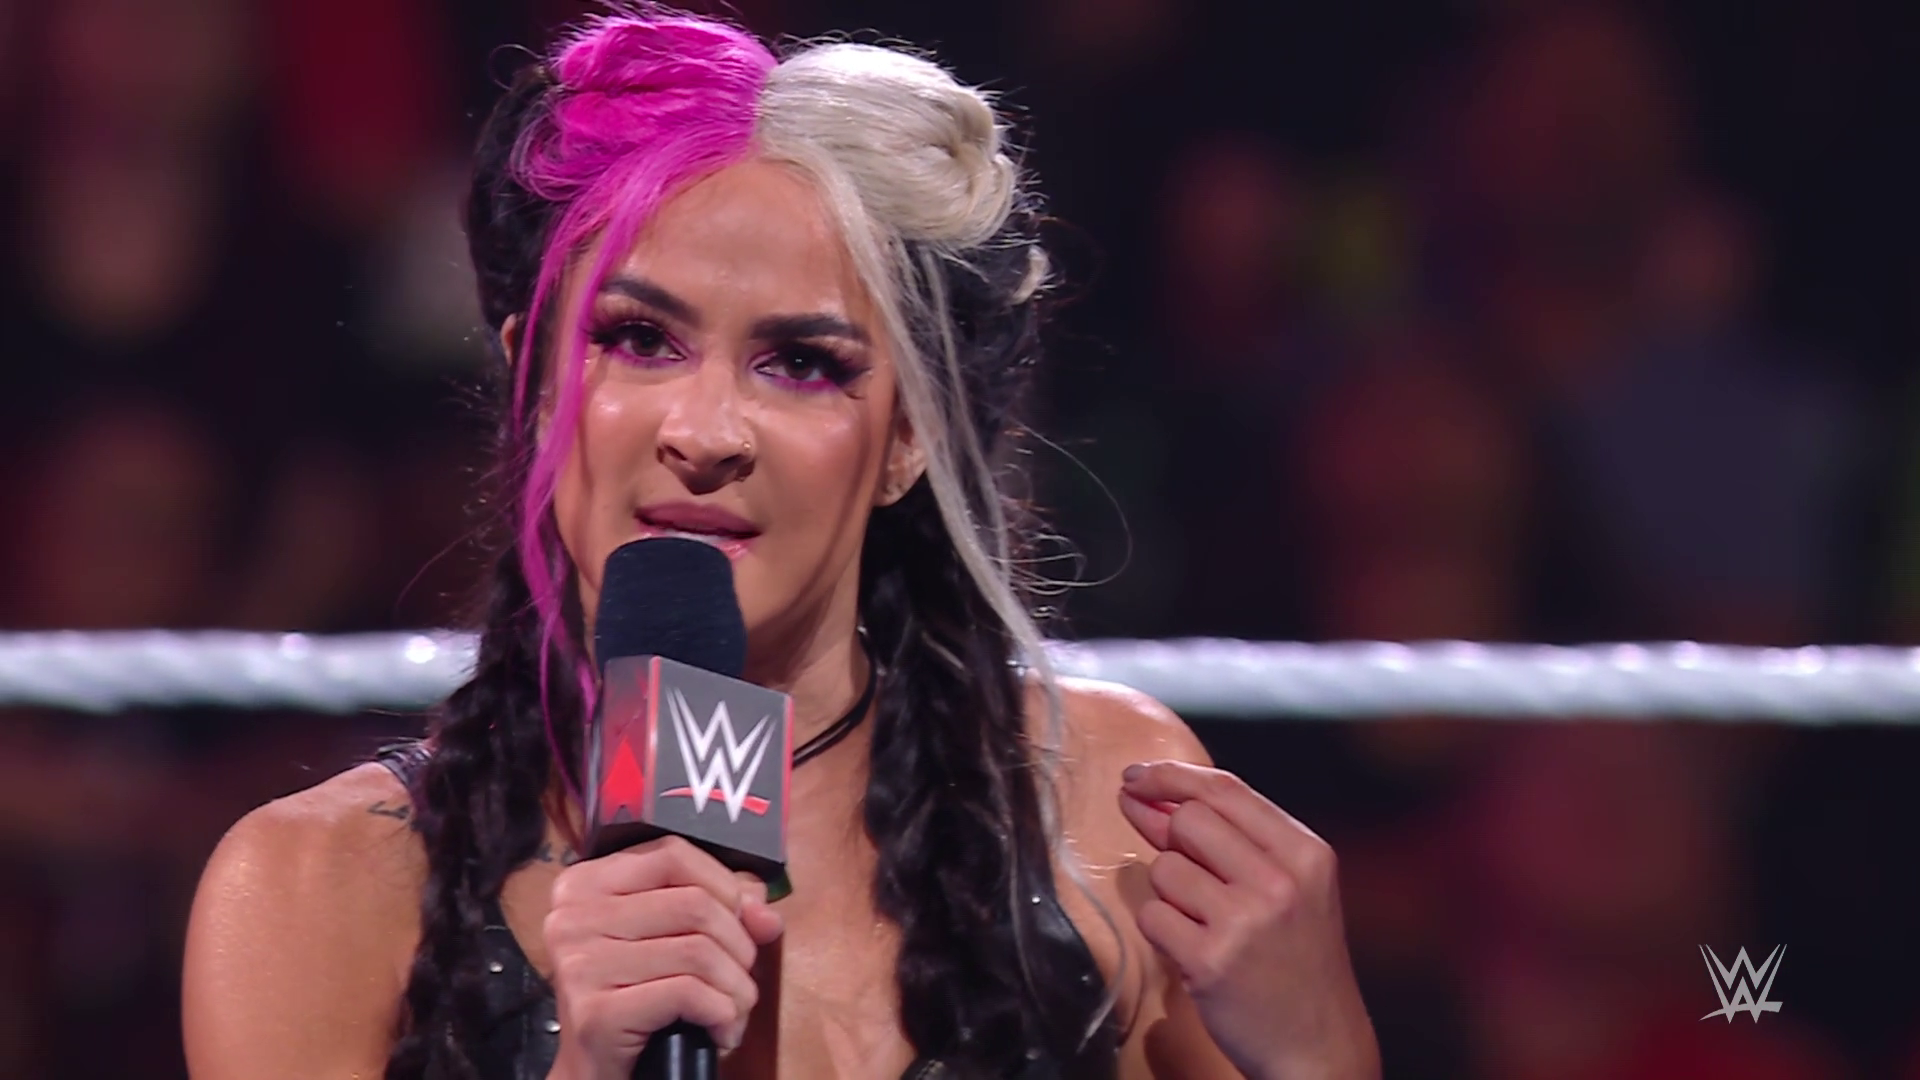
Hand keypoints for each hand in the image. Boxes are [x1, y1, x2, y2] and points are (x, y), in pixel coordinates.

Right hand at [542, 836, 783, 1079]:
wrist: (596, 1073)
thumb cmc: (638, 999)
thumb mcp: (672, 939)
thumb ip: (719, 908)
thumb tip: (764, 911)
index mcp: (586, 883)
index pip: (673, 854)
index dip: (724, 885)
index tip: (745, 921)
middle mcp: (573, 917)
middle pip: (694, 904)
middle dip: (738, 946)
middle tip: (740, 980)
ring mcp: (580, 963)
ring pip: (698, 951)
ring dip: (735, 988)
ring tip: (733, 1011)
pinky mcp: (596, 1011)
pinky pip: (688, 993)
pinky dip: (721, 1014)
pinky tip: (718, 1031)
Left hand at [1119, 761, 1378, 1079]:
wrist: (1321, 1047)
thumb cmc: (1298, 964)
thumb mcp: (1292, 889)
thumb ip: (1233, 840)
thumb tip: (1153, 797)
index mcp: (1307, 854)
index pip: (1226, 790)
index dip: (1172, 776)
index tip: (1137, 776)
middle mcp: (1280, 881)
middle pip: (1189, 821)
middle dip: (1171, 840)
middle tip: (1185, 872)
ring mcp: (1245, 921)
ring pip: (1164, 870)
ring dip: (1170, 895)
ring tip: (1206, 926)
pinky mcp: (1211, 960)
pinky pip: (1152, 917)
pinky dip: (1162, 932)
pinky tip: (1194, 951)